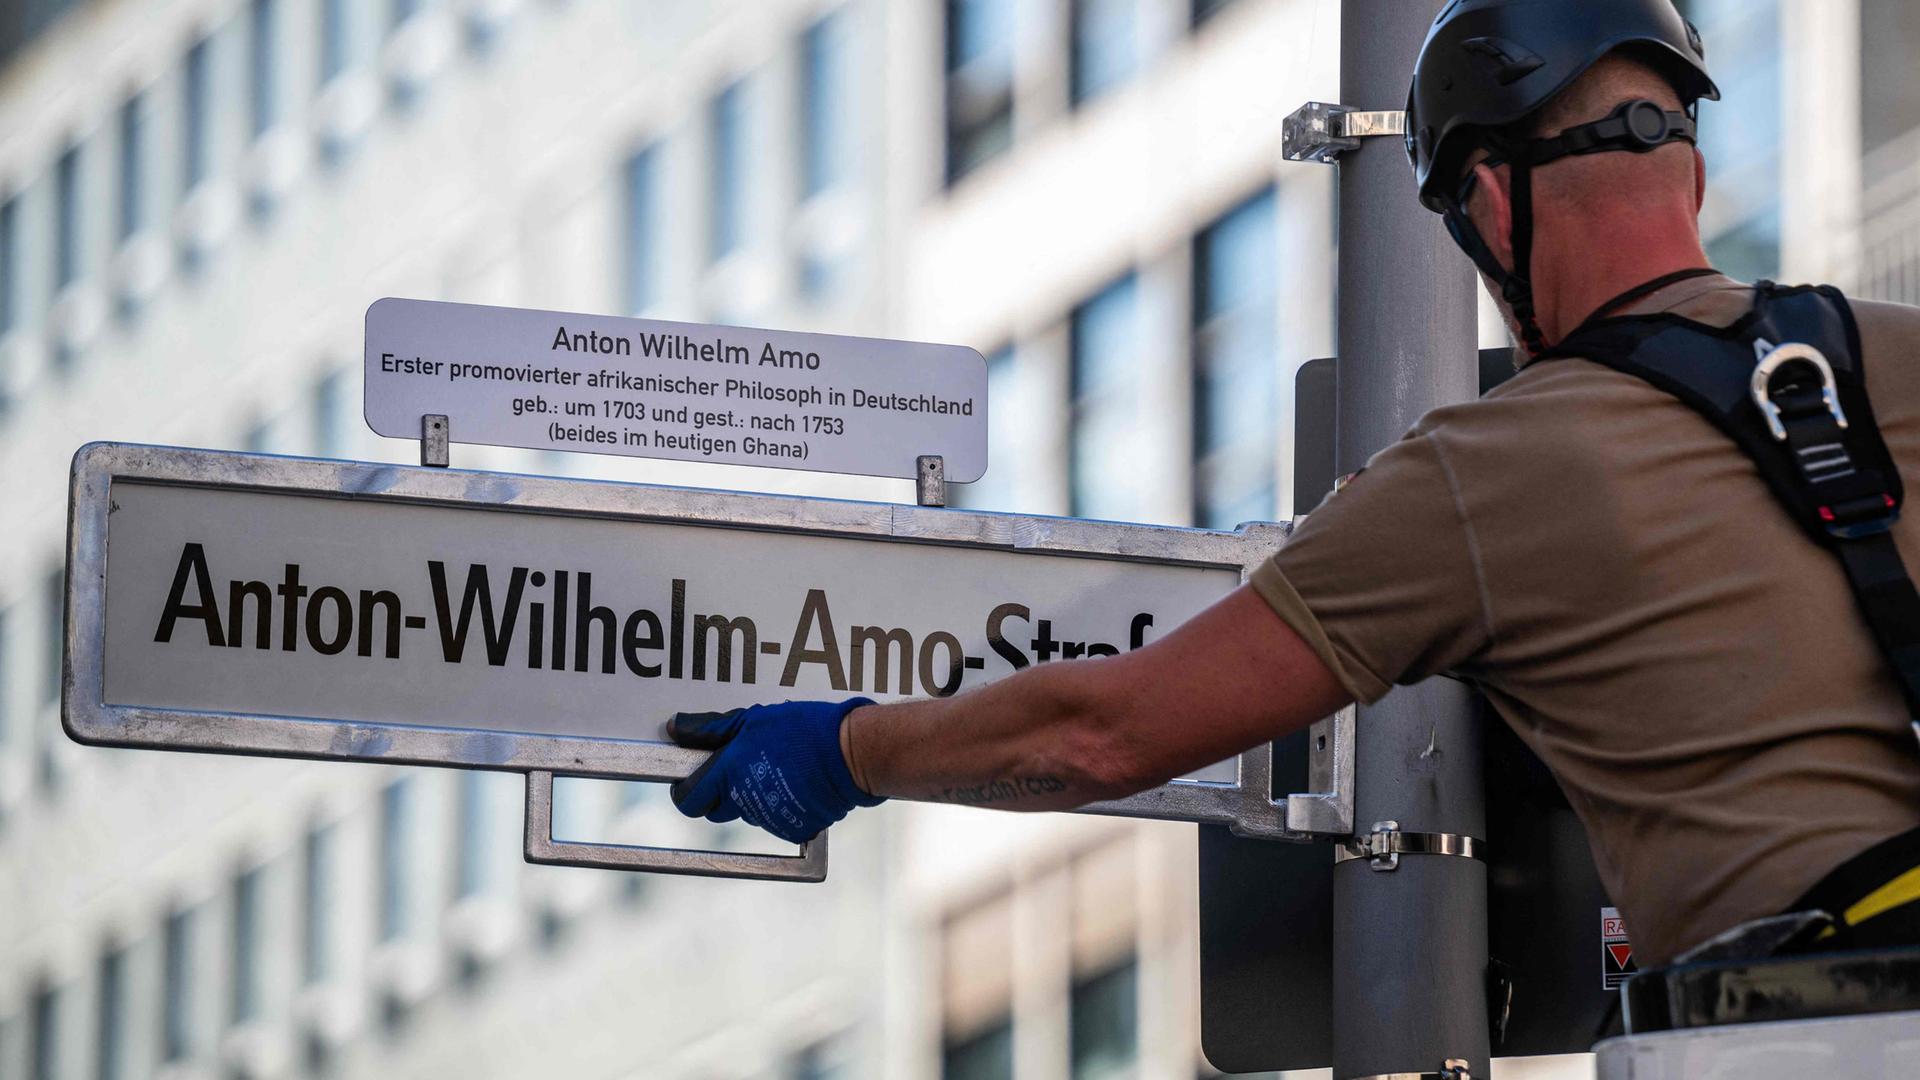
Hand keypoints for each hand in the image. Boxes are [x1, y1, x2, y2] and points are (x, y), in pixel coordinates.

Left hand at [667, 699, 884, 843]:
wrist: (848, 754)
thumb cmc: (803, 731)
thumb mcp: (753, 719)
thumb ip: (711, 728)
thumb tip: (676, 729)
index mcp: (729, 772)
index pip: (688, 799)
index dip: (686, 790)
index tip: (692, 779)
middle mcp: (744, 800)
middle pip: (715, 809)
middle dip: (719, 793)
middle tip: (738, 769)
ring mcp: (768, 818)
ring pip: (746, 812)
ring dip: (752, 796)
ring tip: (777, 768)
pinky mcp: (791, 828)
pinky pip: (774, 821)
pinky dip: (779, 806)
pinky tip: (795, 784)